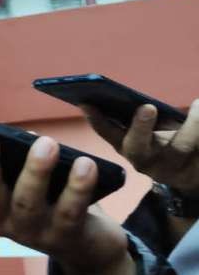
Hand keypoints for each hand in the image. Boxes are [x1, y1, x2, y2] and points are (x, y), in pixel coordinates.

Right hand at [0, 133, 134, 274]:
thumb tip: (25, 137)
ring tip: (47, 143)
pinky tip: (85, 165)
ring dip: (36, 171)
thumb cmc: (53, 199)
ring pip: (27, 203)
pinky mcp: (65, 239)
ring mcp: (31, 233)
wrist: (90, 246)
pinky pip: (69, 212)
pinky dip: (77, 187)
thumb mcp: (29, 178)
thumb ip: (21, 158)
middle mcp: (2, 220)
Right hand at [82, 98, 198, 197]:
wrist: (191, 174)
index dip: (95, 120)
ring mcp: (169, 168)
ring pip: (181, 146)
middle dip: (140, 127)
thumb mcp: (148, 134)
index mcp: (127, 148)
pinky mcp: (194, 172)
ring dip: (192, 124)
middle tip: (148, 107)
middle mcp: (144, 161)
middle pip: (139, 146)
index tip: (86, 103)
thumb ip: (137, 118)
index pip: (107, 133)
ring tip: (197, 105)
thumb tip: (140, 100)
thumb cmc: (164, 144)